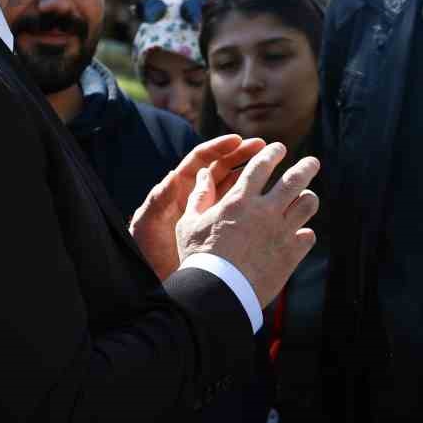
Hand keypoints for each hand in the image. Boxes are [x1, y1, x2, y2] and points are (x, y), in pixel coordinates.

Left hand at [131, 135, 266, 280]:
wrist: (162, 282)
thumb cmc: (148, 253)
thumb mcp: (148, 226)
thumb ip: (158, 202)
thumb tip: (171, 177)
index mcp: (179, 188)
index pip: (201, 160)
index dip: (219, 148)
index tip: (238, 140)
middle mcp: (197, 197)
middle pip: (223, 167)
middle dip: (243, 154)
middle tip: (264, 146)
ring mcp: (214, 212)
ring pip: (237, 187)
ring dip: (255, 175)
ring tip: (275, 167)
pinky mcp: (225, 229)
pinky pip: (243, 211)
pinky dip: (258, 203)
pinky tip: (274, 199)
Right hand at [176, 141, 318, 306]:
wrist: (217, 294)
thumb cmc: (198, 258)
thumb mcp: (189, 224)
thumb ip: (199, 197)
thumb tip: (204, 174)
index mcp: (240, 200)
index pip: (261, 165)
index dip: (272, 153)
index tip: (278, 148)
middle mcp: (265, 211)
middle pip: (295, 179)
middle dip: (307, 166)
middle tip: (312, 162)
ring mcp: (281, 232)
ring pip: (308, 204)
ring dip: (308, 198)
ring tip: (307, 197)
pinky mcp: (291, 255)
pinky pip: (308, 236)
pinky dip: (305, 233)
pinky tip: (299, 234)